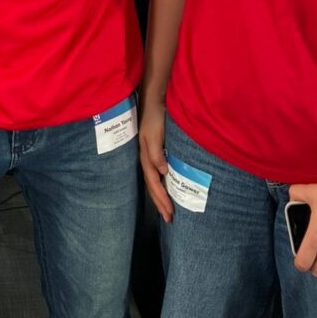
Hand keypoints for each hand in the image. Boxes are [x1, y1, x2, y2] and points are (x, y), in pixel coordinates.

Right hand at [139, 98, 172, 221]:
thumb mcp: (154, 134)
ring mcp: (150, 154)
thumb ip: (156, 153)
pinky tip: (168, 186)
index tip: (170, 214)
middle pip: (153, 186)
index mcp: (146, 157)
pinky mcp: (156, 149)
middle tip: (169, 219)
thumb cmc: (154, 116)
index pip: (154, 184)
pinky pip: (158, 172)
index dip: (161, 199)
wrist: (153, 98)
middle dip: (160, 202)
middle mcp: (147, 158)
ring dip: (161, 195)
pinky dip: (162, 183)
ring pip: (155, 180)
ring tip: (168, 208)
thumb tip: (162, 173)